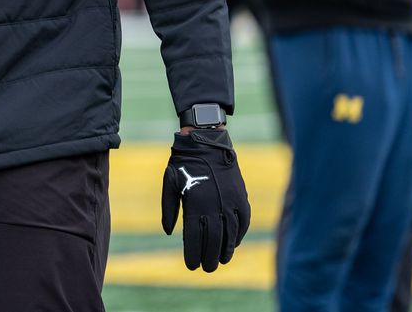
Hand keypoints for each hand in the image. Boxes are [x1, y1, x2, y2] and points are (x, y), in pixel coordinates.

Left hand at [161, 128, 249, 271]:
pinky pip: (243, 221)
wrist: (206, 142)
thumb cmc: (183, 164)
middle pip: (213, 239)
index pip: (194, 237)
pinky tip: (233, 244)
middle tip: (206, 269)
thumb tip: (169, 232)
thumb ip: (169, 209)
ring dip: (226, 250)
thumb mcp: (169, 183)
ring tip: (220, 261)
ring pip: (230, 234)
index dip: (192, 253)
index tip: (191, 266)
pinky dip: (239, 235)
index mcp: (194, 203)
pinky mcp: (241, 197)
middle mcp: (214, 205)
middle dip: (209, 257)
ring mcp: (230, 201)